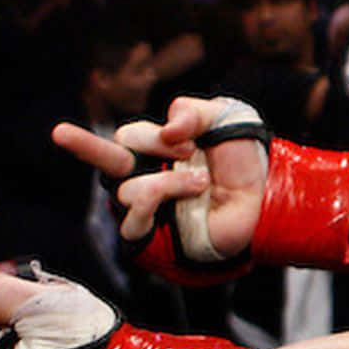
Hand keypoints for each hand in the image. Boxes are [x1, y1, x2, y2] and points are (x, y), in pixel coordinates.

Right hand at [53, 96, 267, 258]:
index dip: (152, 136)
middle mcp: (143, 177)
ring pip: (127, 190)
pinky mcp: (152, 238)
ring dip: (169, 182)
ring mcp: (146, 209)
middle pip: (104, 160)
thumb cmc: (240, 160)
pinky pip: (132, 224)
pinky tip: (190, 196)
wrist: (263, 195)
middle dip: (84, 145)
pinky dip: (159, 203)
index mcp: (154, 150)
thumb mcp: (222, 117)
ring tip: (202, 184)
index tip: (187, 141)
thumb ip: (191, 111)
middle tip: (94, 139)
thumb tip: (167, 130)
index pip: (127, 137)